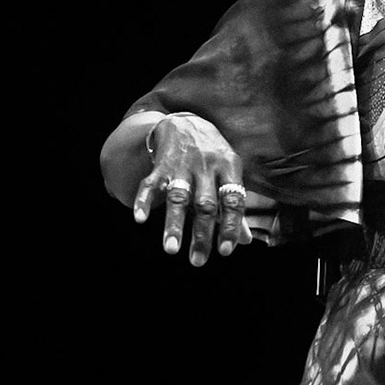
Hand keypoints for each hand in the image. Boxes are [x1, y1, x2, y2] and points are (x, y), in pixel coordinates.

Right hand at [131, 112, 248, 265]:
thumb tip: (245, 240)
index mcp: (228, 168)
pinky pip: (150, 184)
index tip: (225, 251)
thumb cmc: (213, 155)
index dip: (230, 226)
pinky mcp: (160, 165)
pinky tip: (140, 218)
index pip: (233, 201)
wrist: (186, 122)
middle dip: (201, 233)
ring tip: (170, 249)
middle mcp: (206, 167)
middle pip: (205, 204)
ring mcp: (182, 166)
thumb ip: (234, 206)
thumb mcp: (229, 173)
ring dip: (173, 224)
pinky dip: (143, 200)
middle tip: (197, 262)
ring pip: (179, 197)